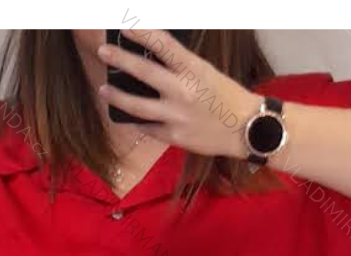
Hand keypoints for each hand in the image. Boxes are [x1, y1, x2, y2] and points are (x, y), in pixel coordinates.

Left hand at [96, 28, 259, 158]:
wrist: (247, 129)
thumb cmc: (227, 97)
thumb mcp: (206, 73)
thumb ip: (180, 67)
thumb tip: (152, 60)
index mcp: (193, 70)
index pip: (162, 44)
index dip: (141, 33)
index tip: (124, 25)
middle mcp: (182, 92)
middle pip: (143, 73)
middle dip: (120, 60)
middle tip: (103, 51)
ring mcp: (176, 116)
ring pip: (137, 106)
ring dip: (116, 96)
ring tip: (104, 89)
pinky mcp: (174, 137)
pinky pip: (147, 127)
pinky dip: (136, 120)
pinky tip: (126, 115)